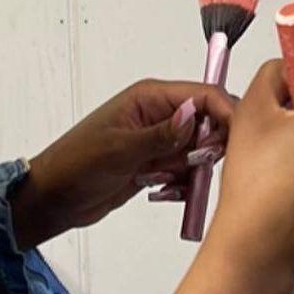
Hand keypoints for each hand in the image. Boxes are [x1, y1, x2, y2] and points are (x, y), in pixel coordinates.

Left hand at [9, 79, 234, 247]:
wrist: (55, 197)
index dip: (225, 114)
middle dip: (208, 148)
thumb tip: (195, 114)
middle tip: (191, 167)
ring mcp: (159, 140)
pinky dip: (183, 184)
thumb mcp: (120, 149)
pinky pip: (187, 171)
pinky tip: (162, 191)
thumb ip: (162, 134)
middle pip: (210, 122)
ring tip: (164, 182)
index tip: (237, 139)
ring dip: (192, 171)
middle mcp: (159, 114)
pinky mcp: (157, 164)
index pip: (203, 95)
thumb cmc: (76, 164)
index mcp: (149, 97)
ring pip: (200, 151)